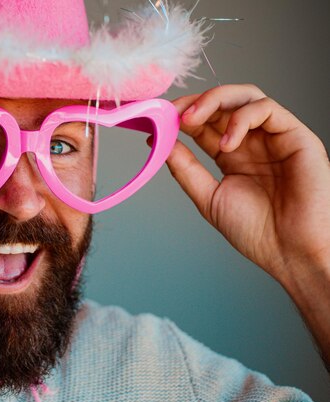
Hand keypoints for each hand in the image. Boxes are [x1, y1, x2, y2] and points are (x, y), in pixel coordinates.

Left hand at [169, 84, 329, 282]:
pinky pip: (267, 108)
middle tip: (174, 113)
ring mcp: (274, 137)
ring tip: (192, 120)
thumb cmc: (257, 231)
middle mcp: (252, 141)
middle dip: (194, 102)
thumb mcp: (208, 197)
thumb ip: (185, 168)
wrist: (291, 252)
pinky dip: (241, 118)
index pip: (205, 122)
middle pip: (223, 103)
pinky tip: (228, 144)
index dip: (182, 115)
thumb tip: (159, 142)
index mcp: (232, 154)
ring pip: (245, 96)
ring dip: (214, 101)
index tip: (160, 118)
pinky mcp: (296, 135)